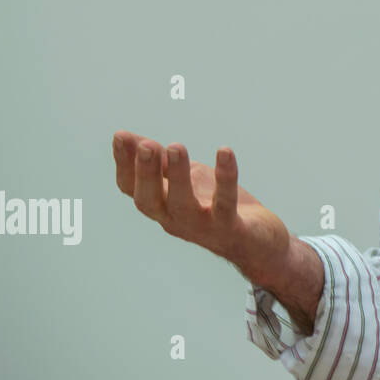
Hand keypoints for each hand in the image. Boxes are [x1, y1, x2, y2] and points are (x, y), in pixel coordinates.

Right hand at [112, 130, 289, 281]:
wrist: (259, 244)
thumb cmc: (217, 208)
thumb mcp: (188, 181)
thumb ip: (163, 164)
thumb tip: (132, 139)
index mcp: (162, 207)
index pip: (132, 189)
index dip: (124, 164)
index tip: (120, 136)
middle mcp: (175, 220)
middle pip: (149, 201)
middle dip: (145, 173)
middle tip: (146, 145)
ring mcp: (202, 226)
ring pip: (183, 204)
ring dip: (178, 175)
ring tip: (175, 146)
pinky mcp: (231, 227)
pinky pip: (225, 203)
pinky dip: (225, 178)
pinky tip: (225, 151)